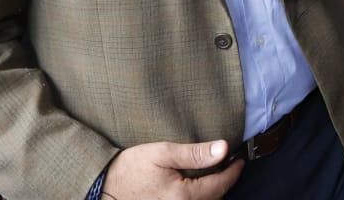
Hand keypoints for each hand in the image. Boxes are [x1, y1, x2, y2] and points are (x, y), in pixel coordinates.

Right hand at [103, 140, 243, 199]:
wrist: (104, 188)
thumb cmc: (131, 169)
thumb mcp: (162, 153)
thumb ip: (194, 153)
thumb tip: (223, 149)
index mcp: (185, 196)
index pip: (222, 184)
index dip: (234, 170)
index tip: (239, 158)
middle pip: (217, 197)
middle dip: (225, 181)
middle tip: (229, 163)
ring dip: (214, 191)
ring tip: (215, 174)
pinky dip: (201, 197)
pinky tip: (197, 187)